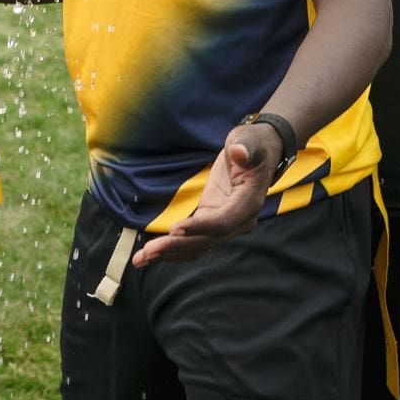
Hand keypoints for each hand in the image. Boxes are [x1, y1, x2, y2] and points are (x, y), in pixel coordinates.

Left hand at [132, 120, 281, 264]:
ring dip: (169, 253)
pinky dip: (172, 248)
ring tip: (141, 259)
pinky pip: (193, 241)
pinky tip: (151, 254)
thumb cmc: (254, 144)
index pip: (222, 222)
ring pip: (197, 246)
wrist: (258, 151)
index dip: (199, 227)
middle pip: (205, 240)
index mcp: (249, 203)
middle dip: (175, 246)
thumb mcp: (250, 140)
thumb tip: (240, 152)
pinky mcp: (212, 221)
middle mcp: (239, 221)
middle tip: (147, 252)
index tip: (174, 229)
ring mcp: (226, 224)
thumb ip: (246, 148)